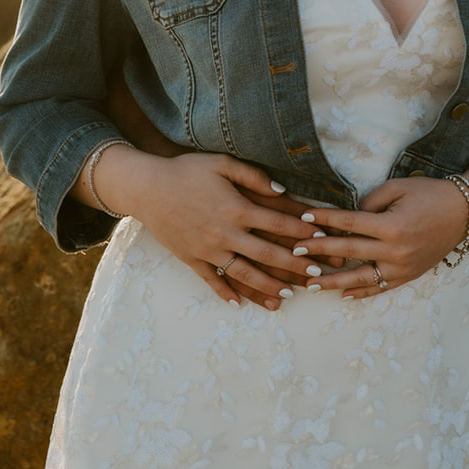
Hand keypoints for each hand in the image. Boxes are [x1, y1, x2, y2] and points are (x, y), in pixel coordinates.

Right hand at [94, 148, 334, 309]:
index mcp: (236, 208)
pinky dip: (225, 293)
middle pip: (266, 254)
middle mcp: (225, 233)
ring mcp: (208, 250)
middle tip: (315, 276)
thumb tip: (282, 191)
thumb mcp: (223, 164)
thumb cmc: (187, 170)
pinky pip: (212, 281)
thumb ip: (254, 177)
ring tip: (286, 295)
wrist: (147, 188)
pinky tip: (239, 304)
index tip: (321, 240)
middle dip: (293, 265)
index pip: (277, 224)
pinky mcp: (191, 259)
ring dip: (266, 286)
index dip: (301, 232)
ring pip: (243, 274)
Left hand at [294, 176, 468, 299]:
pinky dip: (361, 293)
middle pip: (349, 252)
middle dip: (320, 251)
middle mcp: (395, 250)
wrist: (464, 212)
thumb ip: (369, 202)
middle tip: (295, 251)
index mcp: (391, 225)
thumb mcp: (398, 188)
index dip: (325, 220)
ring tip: (310, 284)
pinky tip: (343, 296)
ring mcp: (402, 267)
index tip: (304, 218)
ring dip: (333, 282)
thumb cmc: (429, 193)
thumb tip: (348, 217)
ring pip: (360, 279)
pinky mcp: (409, 276)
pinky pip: (380, 288)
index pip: (349, 223)